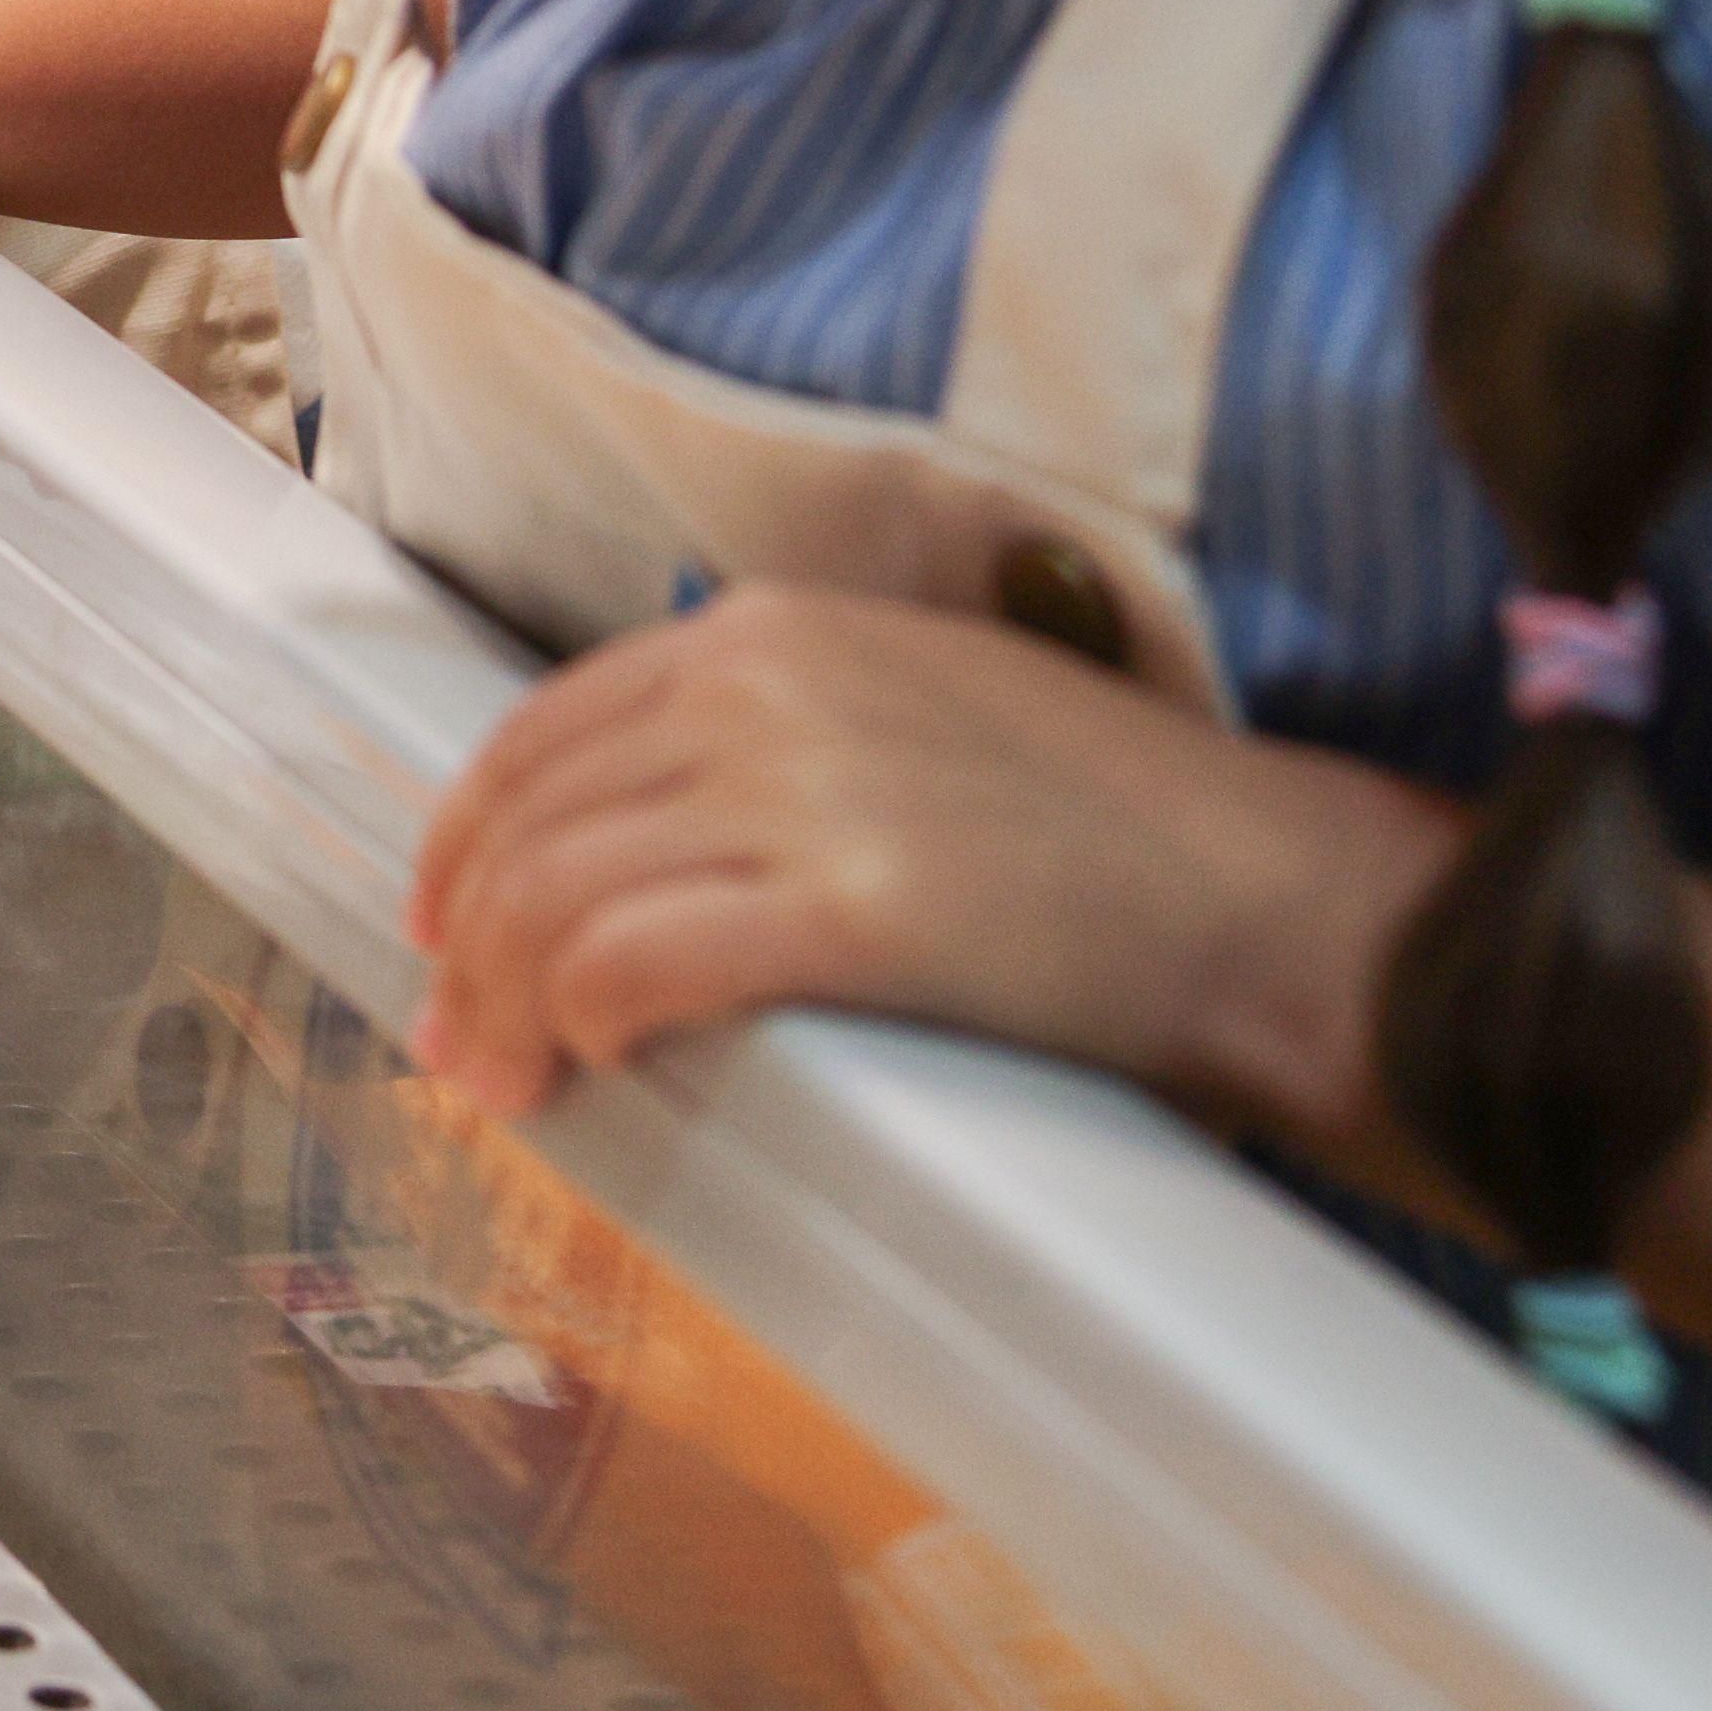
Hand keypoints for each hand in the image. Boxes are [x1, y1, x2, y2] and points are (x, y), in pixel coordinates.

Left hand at [403, 586, 1438, 1131]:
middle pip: (533, 823)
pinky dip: (584, 1019)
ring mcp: (798, 790)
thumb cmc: (1111, 829)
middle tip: (459, 1045)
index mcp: (768, 628)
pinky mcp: (844, 908)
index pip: (545, 730)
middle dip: (470, 946)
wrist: (1265, 898)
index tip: (446, 922)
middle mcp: (759, 686)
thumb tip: (640, 842)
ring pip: (555, 902)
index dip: (471, 837)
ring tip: (510, 1082)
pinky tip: (600, 1062)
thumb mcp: (916, 706)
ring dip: (508, 1006)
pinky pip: (630, 964)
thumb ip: (776, 738)